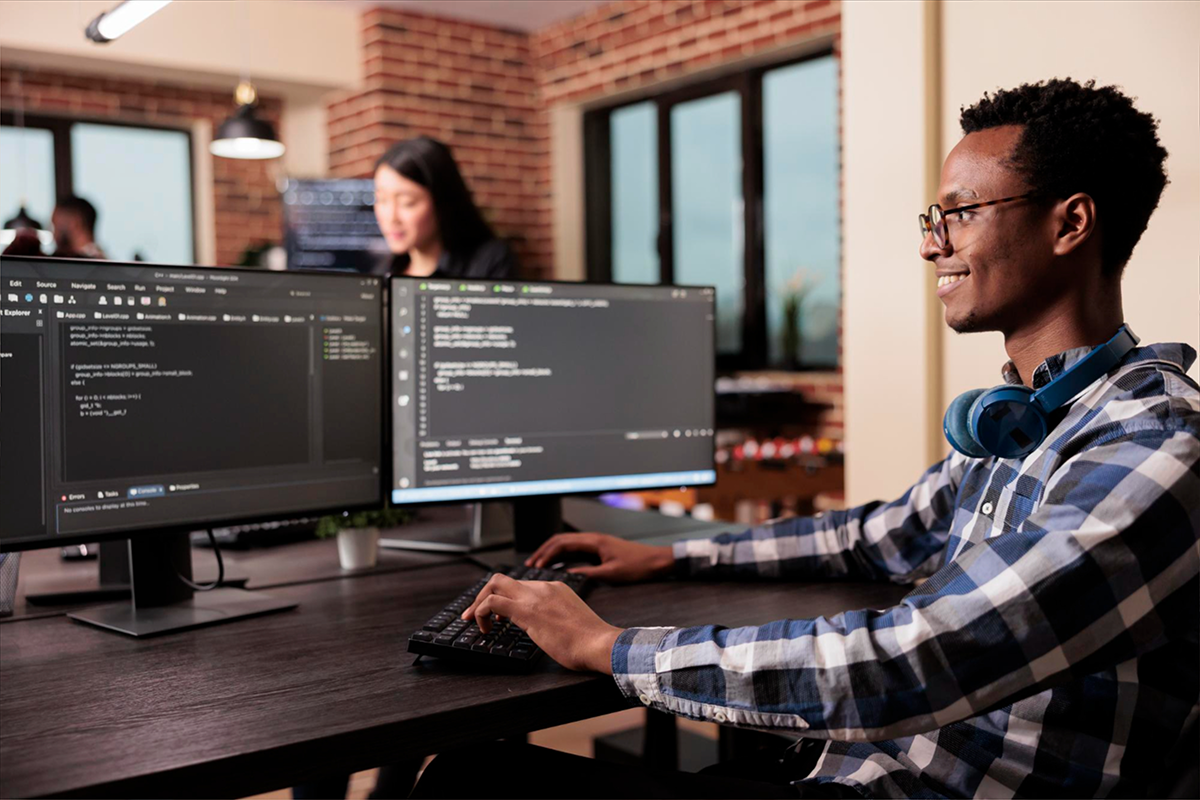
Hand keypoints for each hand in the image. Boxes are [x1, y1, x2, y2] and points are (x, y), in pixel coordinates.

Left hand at [461, 574, 622, 673]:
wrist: (599, 643)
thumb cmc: (591, 642)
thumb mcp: (571, 622)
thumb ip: (557, 620)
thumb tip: (546, 631)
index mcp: (556, 588)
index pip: (521, 585)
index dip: (505, 598)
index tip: (497, 615)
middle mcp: (544, 587)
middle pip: (503, 579)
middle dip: (484, 594)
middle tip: (476, 614)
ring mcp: (534, 596)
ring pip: (494, 584)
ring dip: (478, 602)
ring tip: (475, 621)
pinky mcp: (526, 610)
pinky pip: (492, 602)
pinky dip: (481, 612)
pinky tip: (485, 629)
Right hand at [526, 532, 673, 582]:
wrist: (656, 561)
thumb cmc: (638, 566)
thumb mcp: (611, 574)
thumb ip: (588, 574)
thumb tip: (568, 576)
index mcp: (594, 541)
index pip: (562, 543)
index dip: (547, 554)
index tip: (536, 566)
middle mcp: (593, 539)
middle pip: (561, 541)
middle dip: (544, 551)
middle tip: (530, 564)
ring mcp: (596, 543)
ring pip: (567, 544)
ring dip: (552, 552)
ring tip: (539, 565)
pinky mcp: (599, 549)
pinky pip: (575, 549)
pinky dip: (563, 555)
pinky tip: (558, 565)